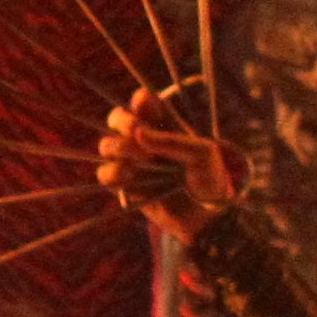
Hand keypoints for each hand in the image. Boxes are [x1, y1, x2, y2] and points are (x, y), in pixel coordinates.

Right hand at [98, 90, 237, 231]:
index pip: (143, 101)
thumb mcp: (202, 153)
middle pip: (116, 117)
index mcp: (165, 125)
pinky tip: (130, 175)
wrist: (208, 216)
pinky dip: (113, 172)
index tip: (146, 106)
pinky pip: (105, 175)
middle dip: (122, 120)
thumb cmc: (210, 179)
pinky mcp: (126, 186)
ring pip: (106, 145)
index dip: (140, 101)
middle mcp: (145, 140)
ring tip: (142, 158)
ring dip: (118, 147)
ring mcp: (133, 163)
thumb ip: (171, 141)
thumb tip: (138, 134)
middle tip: (137, 131)